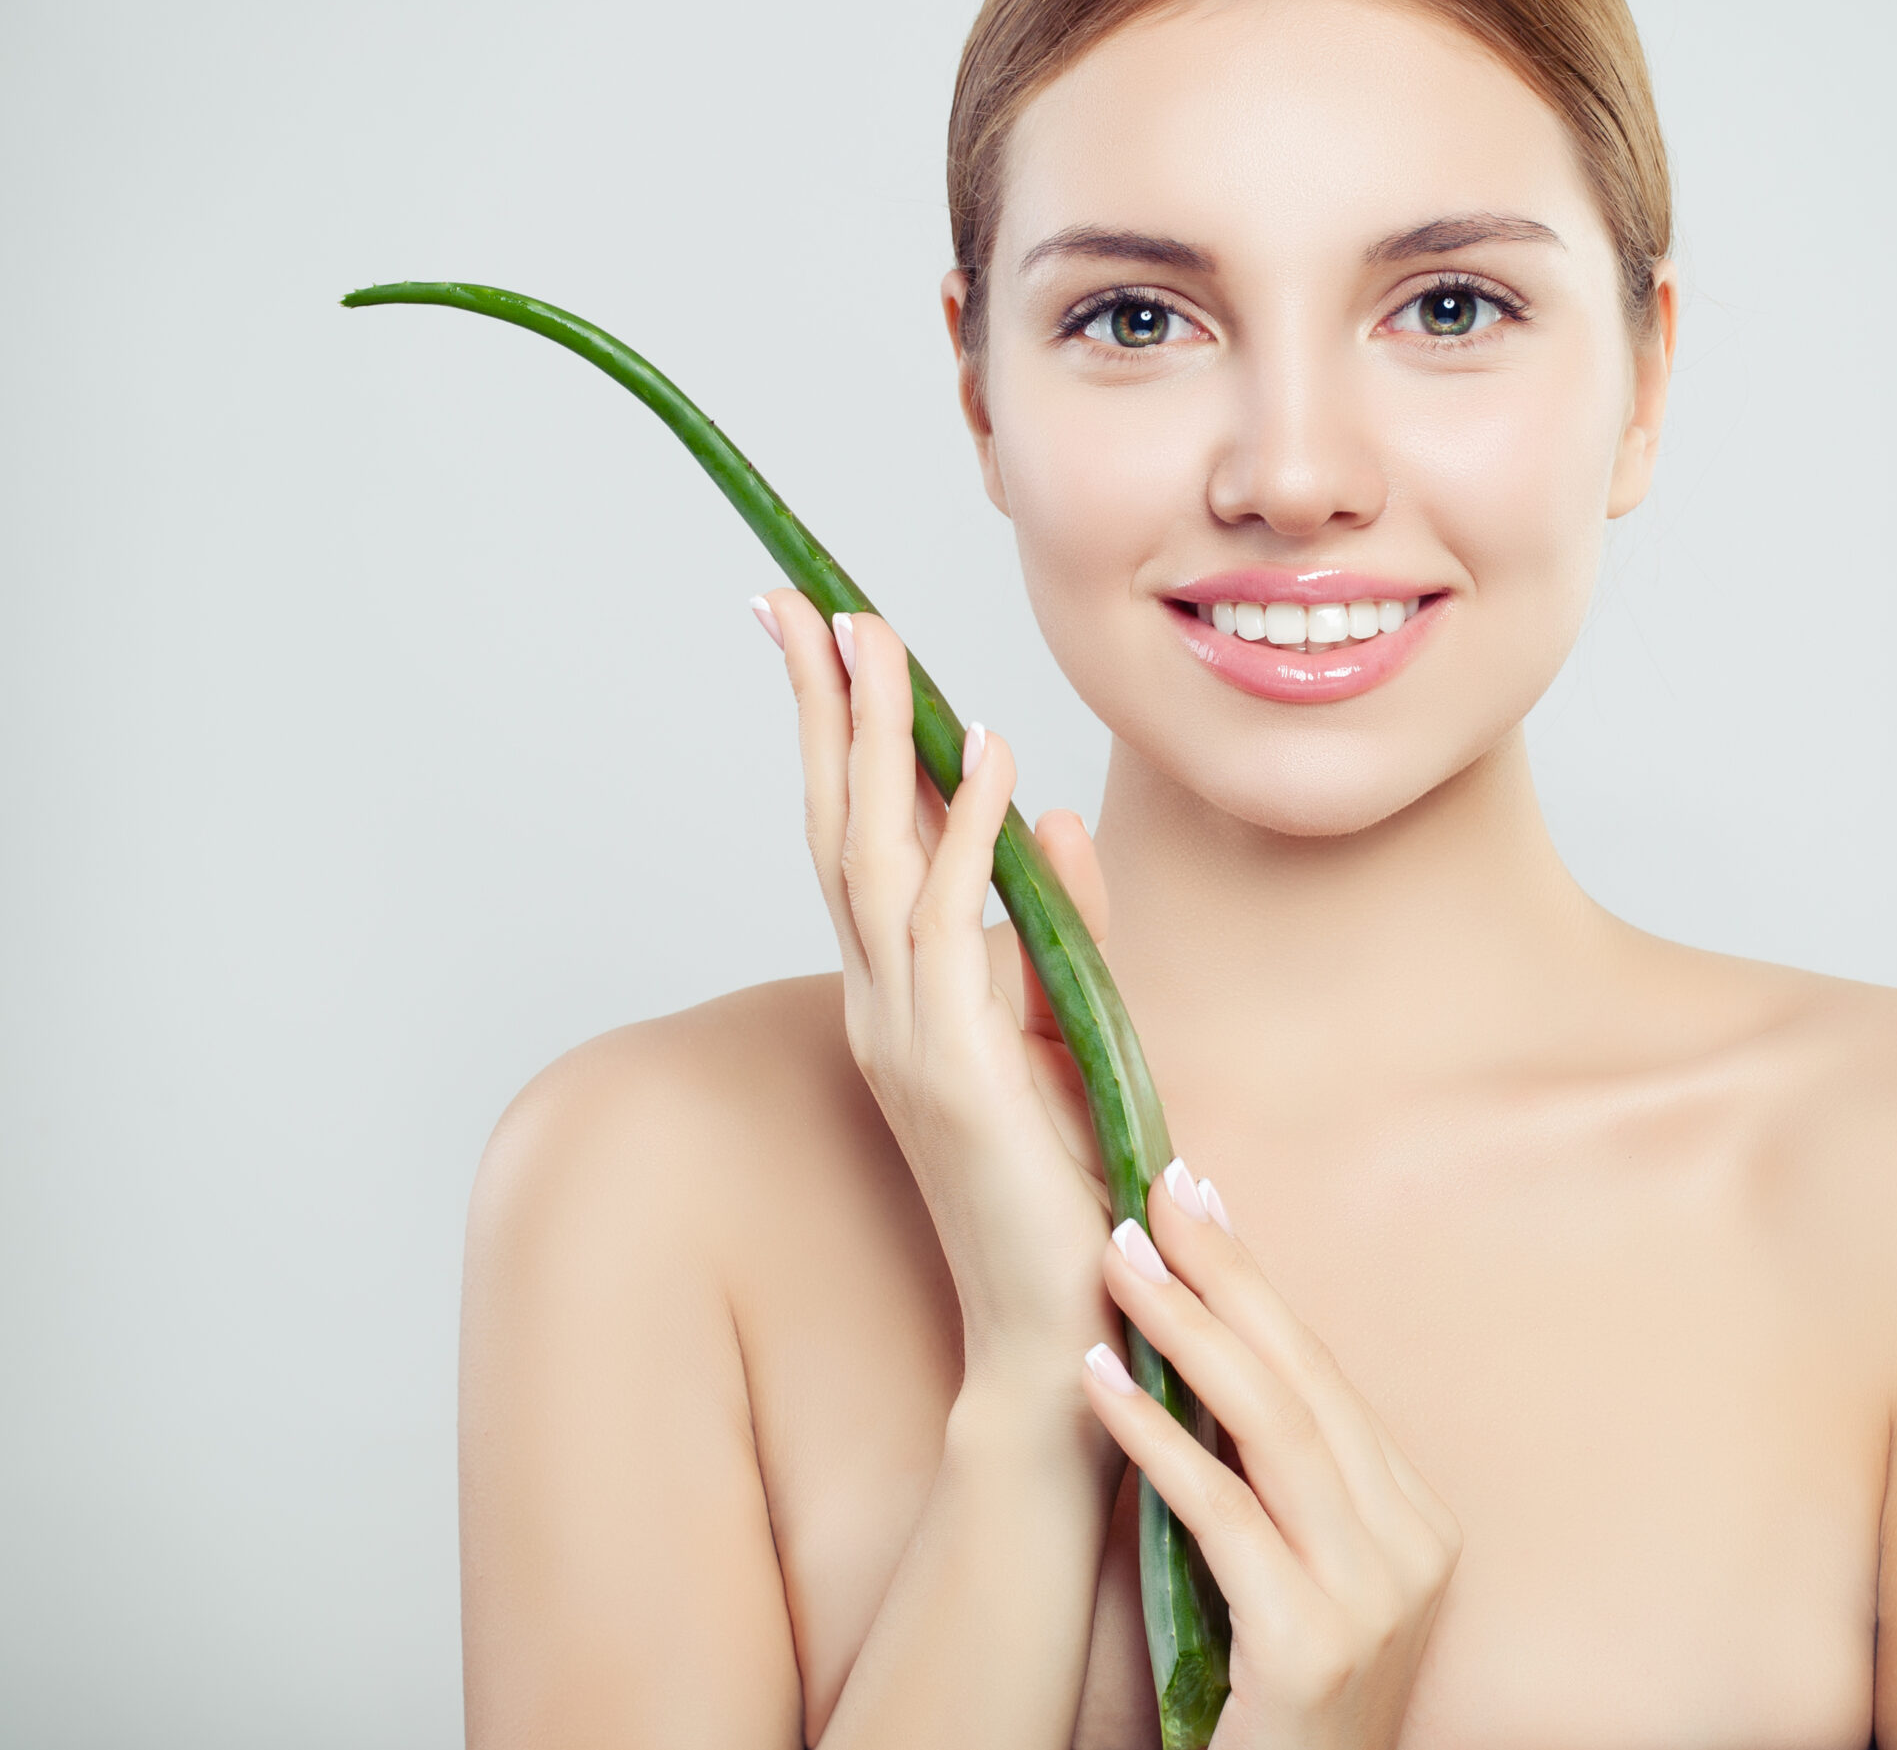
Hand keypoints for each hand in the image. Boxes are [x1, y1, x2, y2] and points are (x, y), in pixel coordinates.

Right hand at [762, 591, 1119, 1429]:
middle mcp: (881, 1001)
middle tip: (805, 602)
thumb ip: (1057, 925)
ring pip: (871, 857)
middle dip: (822, 709)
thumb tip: (1045, 820)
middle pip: (836, 826)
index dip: (833, 734)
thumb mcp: (1066, 1025)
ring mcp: (905, 1032)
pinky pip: (951, 925)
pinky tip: (978, 753)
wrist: (1060, 1321)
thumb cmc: (1064, 1179)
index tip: (818, 636)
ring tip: (873, 638)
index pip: (855, 837)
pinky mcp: (955, 1065)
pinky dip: (963, 832)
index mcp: (897, 991)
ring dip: (872, 742)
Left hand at [1084, 1169, 1462, 1748]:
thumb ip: (1270, 1487)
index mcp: (1418, 1525)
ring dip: (1184, 1329)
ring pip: (1271, 1428)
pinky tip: (1100, 1380)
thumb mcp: (1293, 1584)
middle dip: (1223, 1276)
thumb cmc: (1273, 1718)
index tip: (1198, 1199)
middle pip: (1304, 1380)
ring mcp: (1372, 1600)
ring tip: (1115, 1261)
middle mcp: (1414, 1550)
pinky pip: (1223, 1513)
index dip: (1256, 1282)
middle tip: (1151, 1196)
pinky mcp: (1311, 1647)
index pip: (1325, 1377)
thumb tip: (1199, 1348)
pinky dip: (1156, 1435)